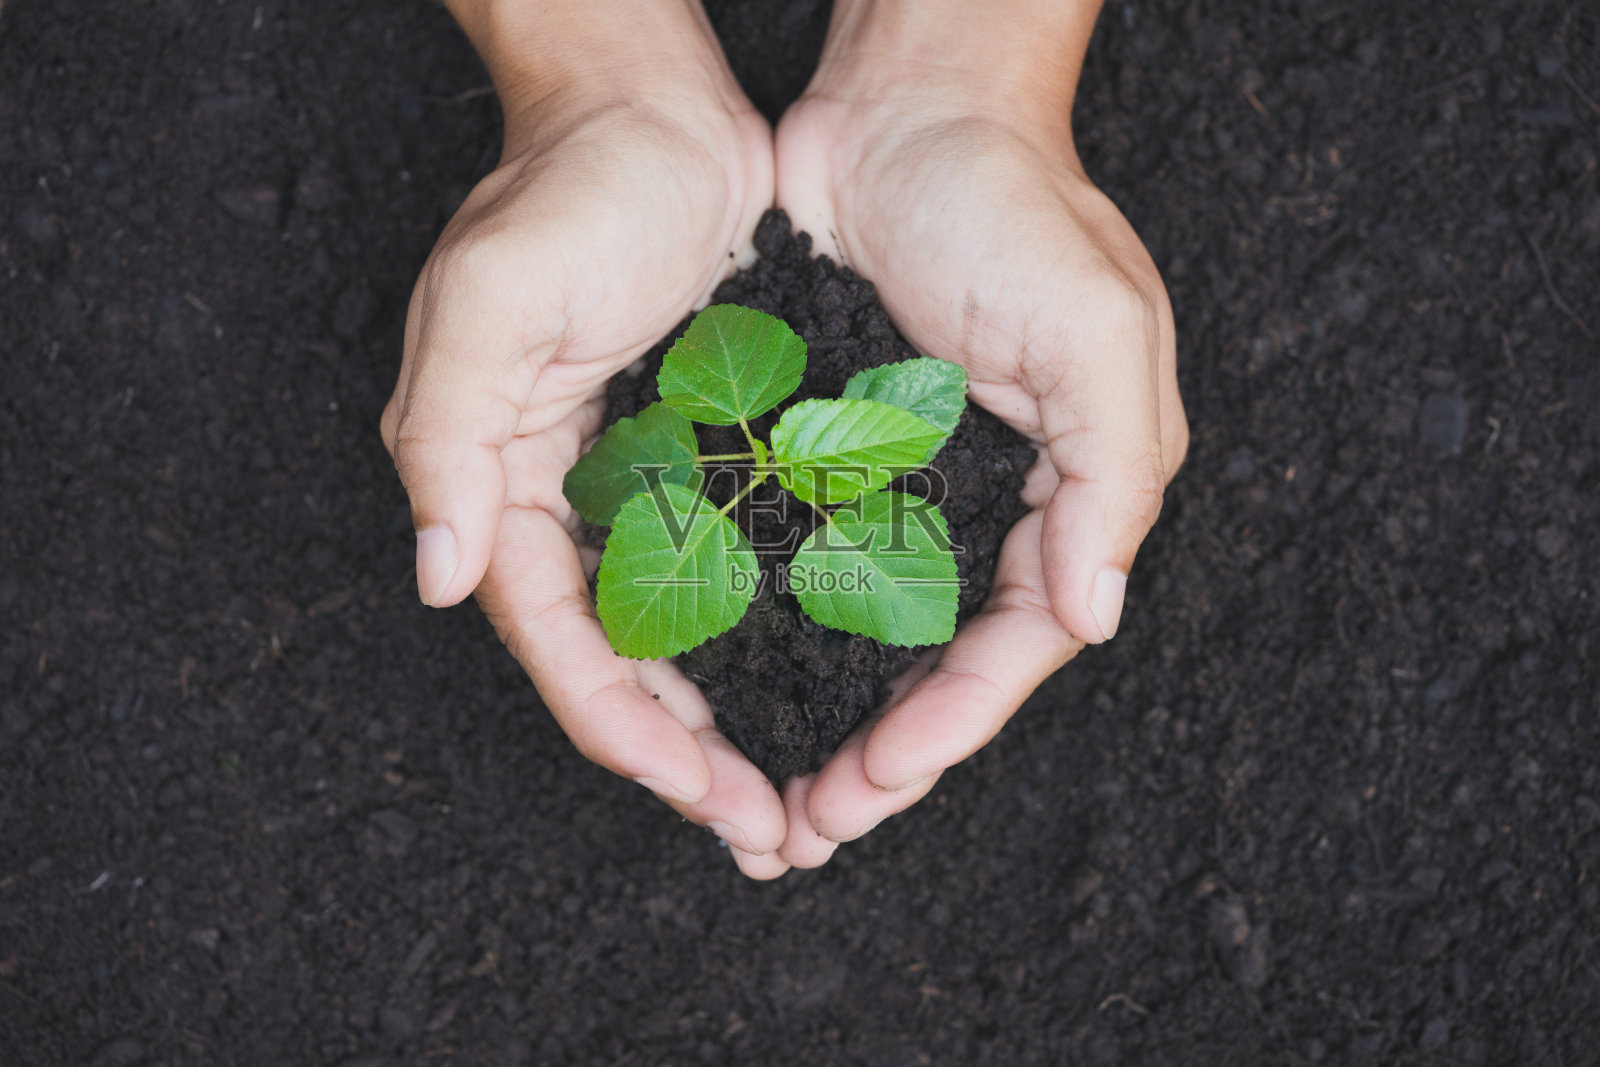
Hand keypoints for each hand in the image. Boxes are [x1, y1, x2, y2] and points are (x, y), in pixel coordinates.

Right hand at [381, 0, 790, 872]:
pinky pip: (729, 573)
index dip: (622, 727)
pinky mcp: (703, 457)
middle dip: (682, 758)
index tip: (697, 793)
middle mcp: (566, 503)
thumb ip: (451, 438)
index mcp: (503, 483)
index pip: (558, 638)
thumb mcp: (494, 301)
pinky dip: (761, 638)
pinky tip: (809, 684)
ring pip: (678, 636)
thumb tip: (437, 575)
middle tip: (764, 834)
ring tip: (787, 799)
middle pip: (620, 662)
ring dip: (724, 722)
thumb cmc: (565, 192)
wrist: (649, 115)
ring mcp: (637, 486)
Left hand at [767, 0, 1188, 868]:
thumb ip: (1109, 479)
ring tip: (769, 799)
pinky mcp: (825, 453)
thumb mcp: (1096, 329)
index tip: (876, 783)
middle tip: (809, 831)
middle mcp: (984, 506)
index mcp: (1066, 494)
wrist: (904, 107)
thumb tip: (1095, 618)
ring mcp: (900, 486)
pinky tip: (725, 684)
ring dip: (820, 717)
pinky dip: (770, 631)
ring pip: (861, 636)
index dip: (952, 723)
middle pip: (936, 663)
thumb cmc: (1015, 204)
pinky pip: (798, 563)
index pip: (1014, 644)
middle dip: (882, 753)